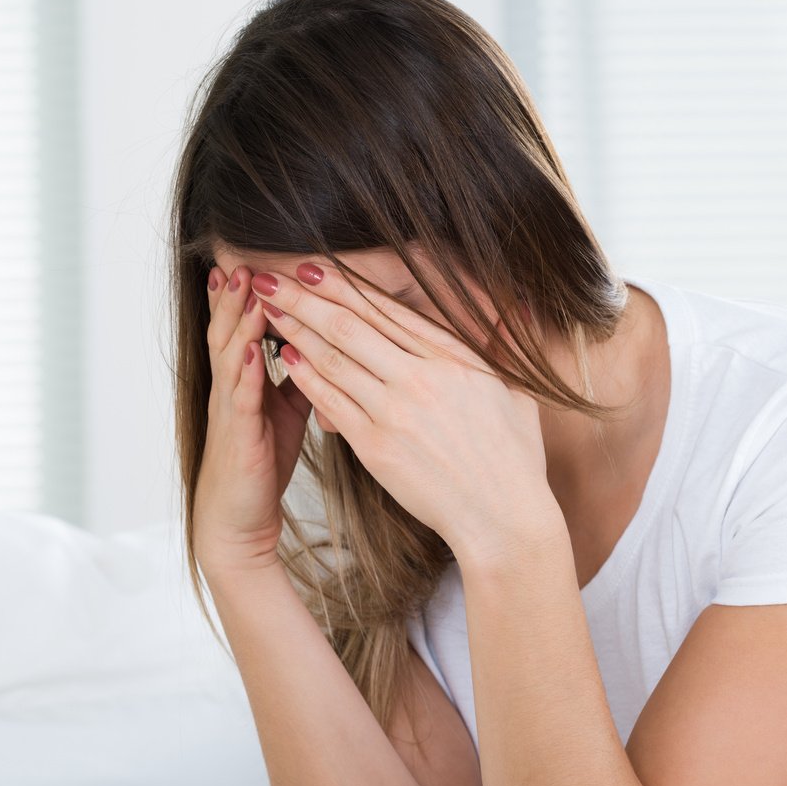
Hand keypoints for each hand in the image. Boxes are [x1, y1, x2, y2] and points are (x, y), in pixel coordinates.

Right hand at [192, 264, 314, 572]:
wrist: (238, 518)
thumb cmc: (262, 460)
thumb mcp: (286, 408)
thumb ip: (299, 374)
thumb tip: (322, 342)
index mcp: (245, 378)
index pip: (244, 325)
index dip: (247, 292)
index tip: (256, 256)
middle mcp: (233, 388)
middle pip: (230, 329)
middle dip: (237, 293)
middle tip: (242, 256)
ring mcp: (231, 411)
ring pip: (230, 355)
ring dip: (237, 320)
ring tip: (244, 287)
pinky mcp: (238, 438)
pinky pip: (240, 400)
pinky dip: (246, 373)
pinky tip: (253, 352)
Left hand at [249, 261, 558, 566]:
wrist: (502, 517)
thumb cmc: (514, 459)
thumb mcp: (519, 392)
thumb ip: (504, 347)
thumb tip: (518, 306)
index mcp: (453, 359)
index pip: (388, 310)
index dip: (344, 286)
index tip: (312, 268)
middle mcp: (420, 377)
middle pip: (350, 326)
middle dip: (304, 298)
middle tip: (269, 277)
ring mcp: (394, 411)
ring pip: (333, 359)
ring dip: (296, 330)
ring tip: (267, 309)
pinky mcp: (375, 446)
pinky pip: (331, 402)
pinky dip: (306, 377)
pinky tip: (286, 358)